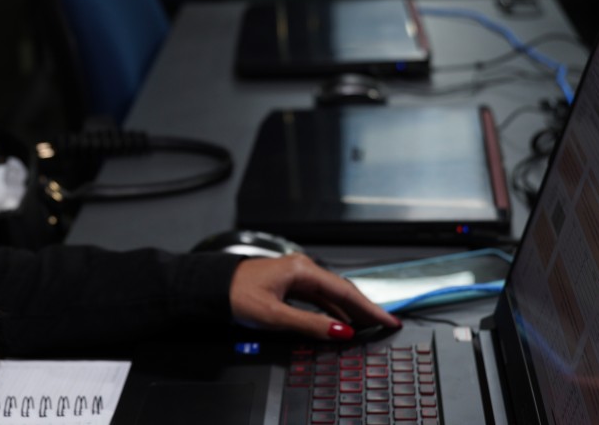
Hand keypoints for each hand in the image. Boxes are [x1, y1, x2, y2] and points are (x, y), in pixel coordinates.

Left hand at [229, 254, 400, 339]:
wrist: (212, 288)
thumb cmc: (237, 295)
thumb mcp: (276, 315)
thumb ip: (310, 324)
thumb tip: (340, 331)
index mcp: (302, 270)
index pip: (345, 290)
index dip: (369, 308)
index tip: (387, 320)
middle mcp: (302, 268)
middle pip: (342, 290)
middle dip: (365, 308)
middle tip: (386, 323)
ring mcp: (296, 275)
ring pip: (331, 294)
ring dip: (349, 310)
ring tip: (368, 325)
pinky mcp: (289, 284)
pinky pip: (318, 297)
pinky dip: (332, 309)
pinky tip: (339, 321)